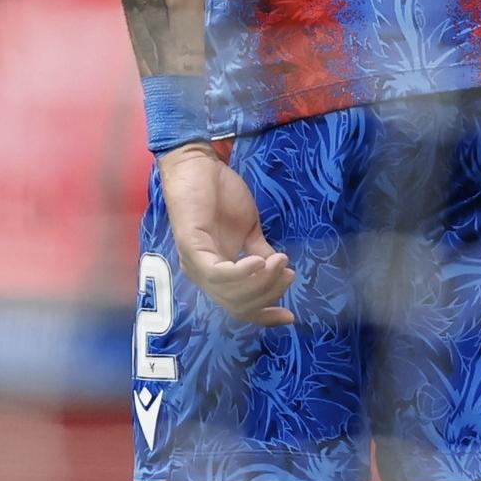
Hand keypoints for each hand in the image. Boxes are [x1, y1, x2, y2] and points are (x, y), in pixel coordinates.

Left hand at [159, 143, 294, 325]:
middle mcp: (202, 275)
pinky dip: (241, 273)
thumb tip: (281, 273)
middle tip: (287, 273)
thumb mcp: (248, 230)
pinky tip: (258, 261)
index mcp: (216, 273)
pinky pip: (217, 274)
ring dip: (261, 282)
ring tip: (280, 263)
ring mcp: (194, 263)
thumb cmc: (221, 194)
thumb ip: (260, 253)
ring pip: (230, 294)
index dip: (264, 316)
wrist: (200, 164)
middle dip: (268, 294)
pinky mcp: (190, 247)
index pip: (238, 307)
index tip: (290, 316)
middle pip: (237, 306)